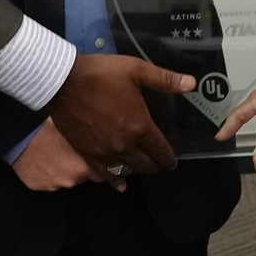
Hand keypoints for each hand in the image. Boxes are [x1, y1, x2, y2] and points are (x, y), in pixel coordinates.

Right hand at [11, 119, 114, 191]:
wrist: (18, 133)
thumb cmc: (48, 125)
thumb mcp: (76, 129)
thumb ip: (92, 139)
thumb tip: (107, 136)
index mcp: (84, 166)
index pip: (104, 174)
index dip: (105, 167)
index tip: (109, 166)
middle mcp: (71, 180)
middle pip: (82, 176)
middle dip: (80, 166)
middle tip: (71, 150)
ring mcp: (53, 185)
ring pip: (64, 178)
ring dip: (63, 169)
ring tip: (54, 153)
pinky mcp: (37, 186)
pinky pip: (47, 180)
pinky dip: (47, 172)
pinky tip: (42, 159)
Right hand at [45, 52, 193, 176]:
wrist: (63, 83)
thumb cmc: (101, 74)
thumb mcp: (136, 70)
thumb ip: (165, 80)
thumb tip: (192, 84)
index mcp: (140, 126)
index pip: (160, 149)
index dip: (169, 158)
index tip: (172, 162)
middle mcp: (125, 145)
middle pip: (145, 163)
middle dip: (155, 165)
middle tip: (159, 164)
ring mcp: (105, 152)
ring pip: (127, 169)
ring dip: (137, 169)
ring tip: (142, 168)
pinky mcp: (87, 154)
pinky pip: (105, 174)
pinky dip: (115, 180)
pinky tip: (120, 185)